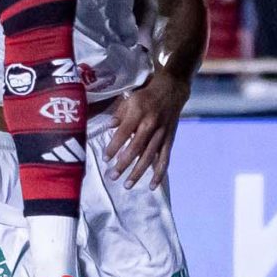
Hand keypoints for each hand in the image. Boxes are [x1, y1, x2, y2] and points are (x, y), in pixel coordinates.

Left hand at [107, 72, 190, 187]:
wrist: (171, 90)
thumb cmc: (146, 96)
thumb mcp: (129, 100)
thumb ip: (119, 115)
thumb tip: (108, 127)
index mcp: (138, 113)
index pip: (123, 134)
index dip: (113, 147)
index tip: (105, 159)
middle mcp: (150, 124)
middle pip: (135, 148)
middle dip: (123, 164)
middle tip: (112, 177)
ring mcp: (161, 134)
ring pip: (149, 157)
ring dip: (138, 172)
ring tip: (127, 185)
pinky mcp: (170, 140)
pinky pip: (165, 159)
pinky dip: (159, 174)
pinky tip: (152, 186)